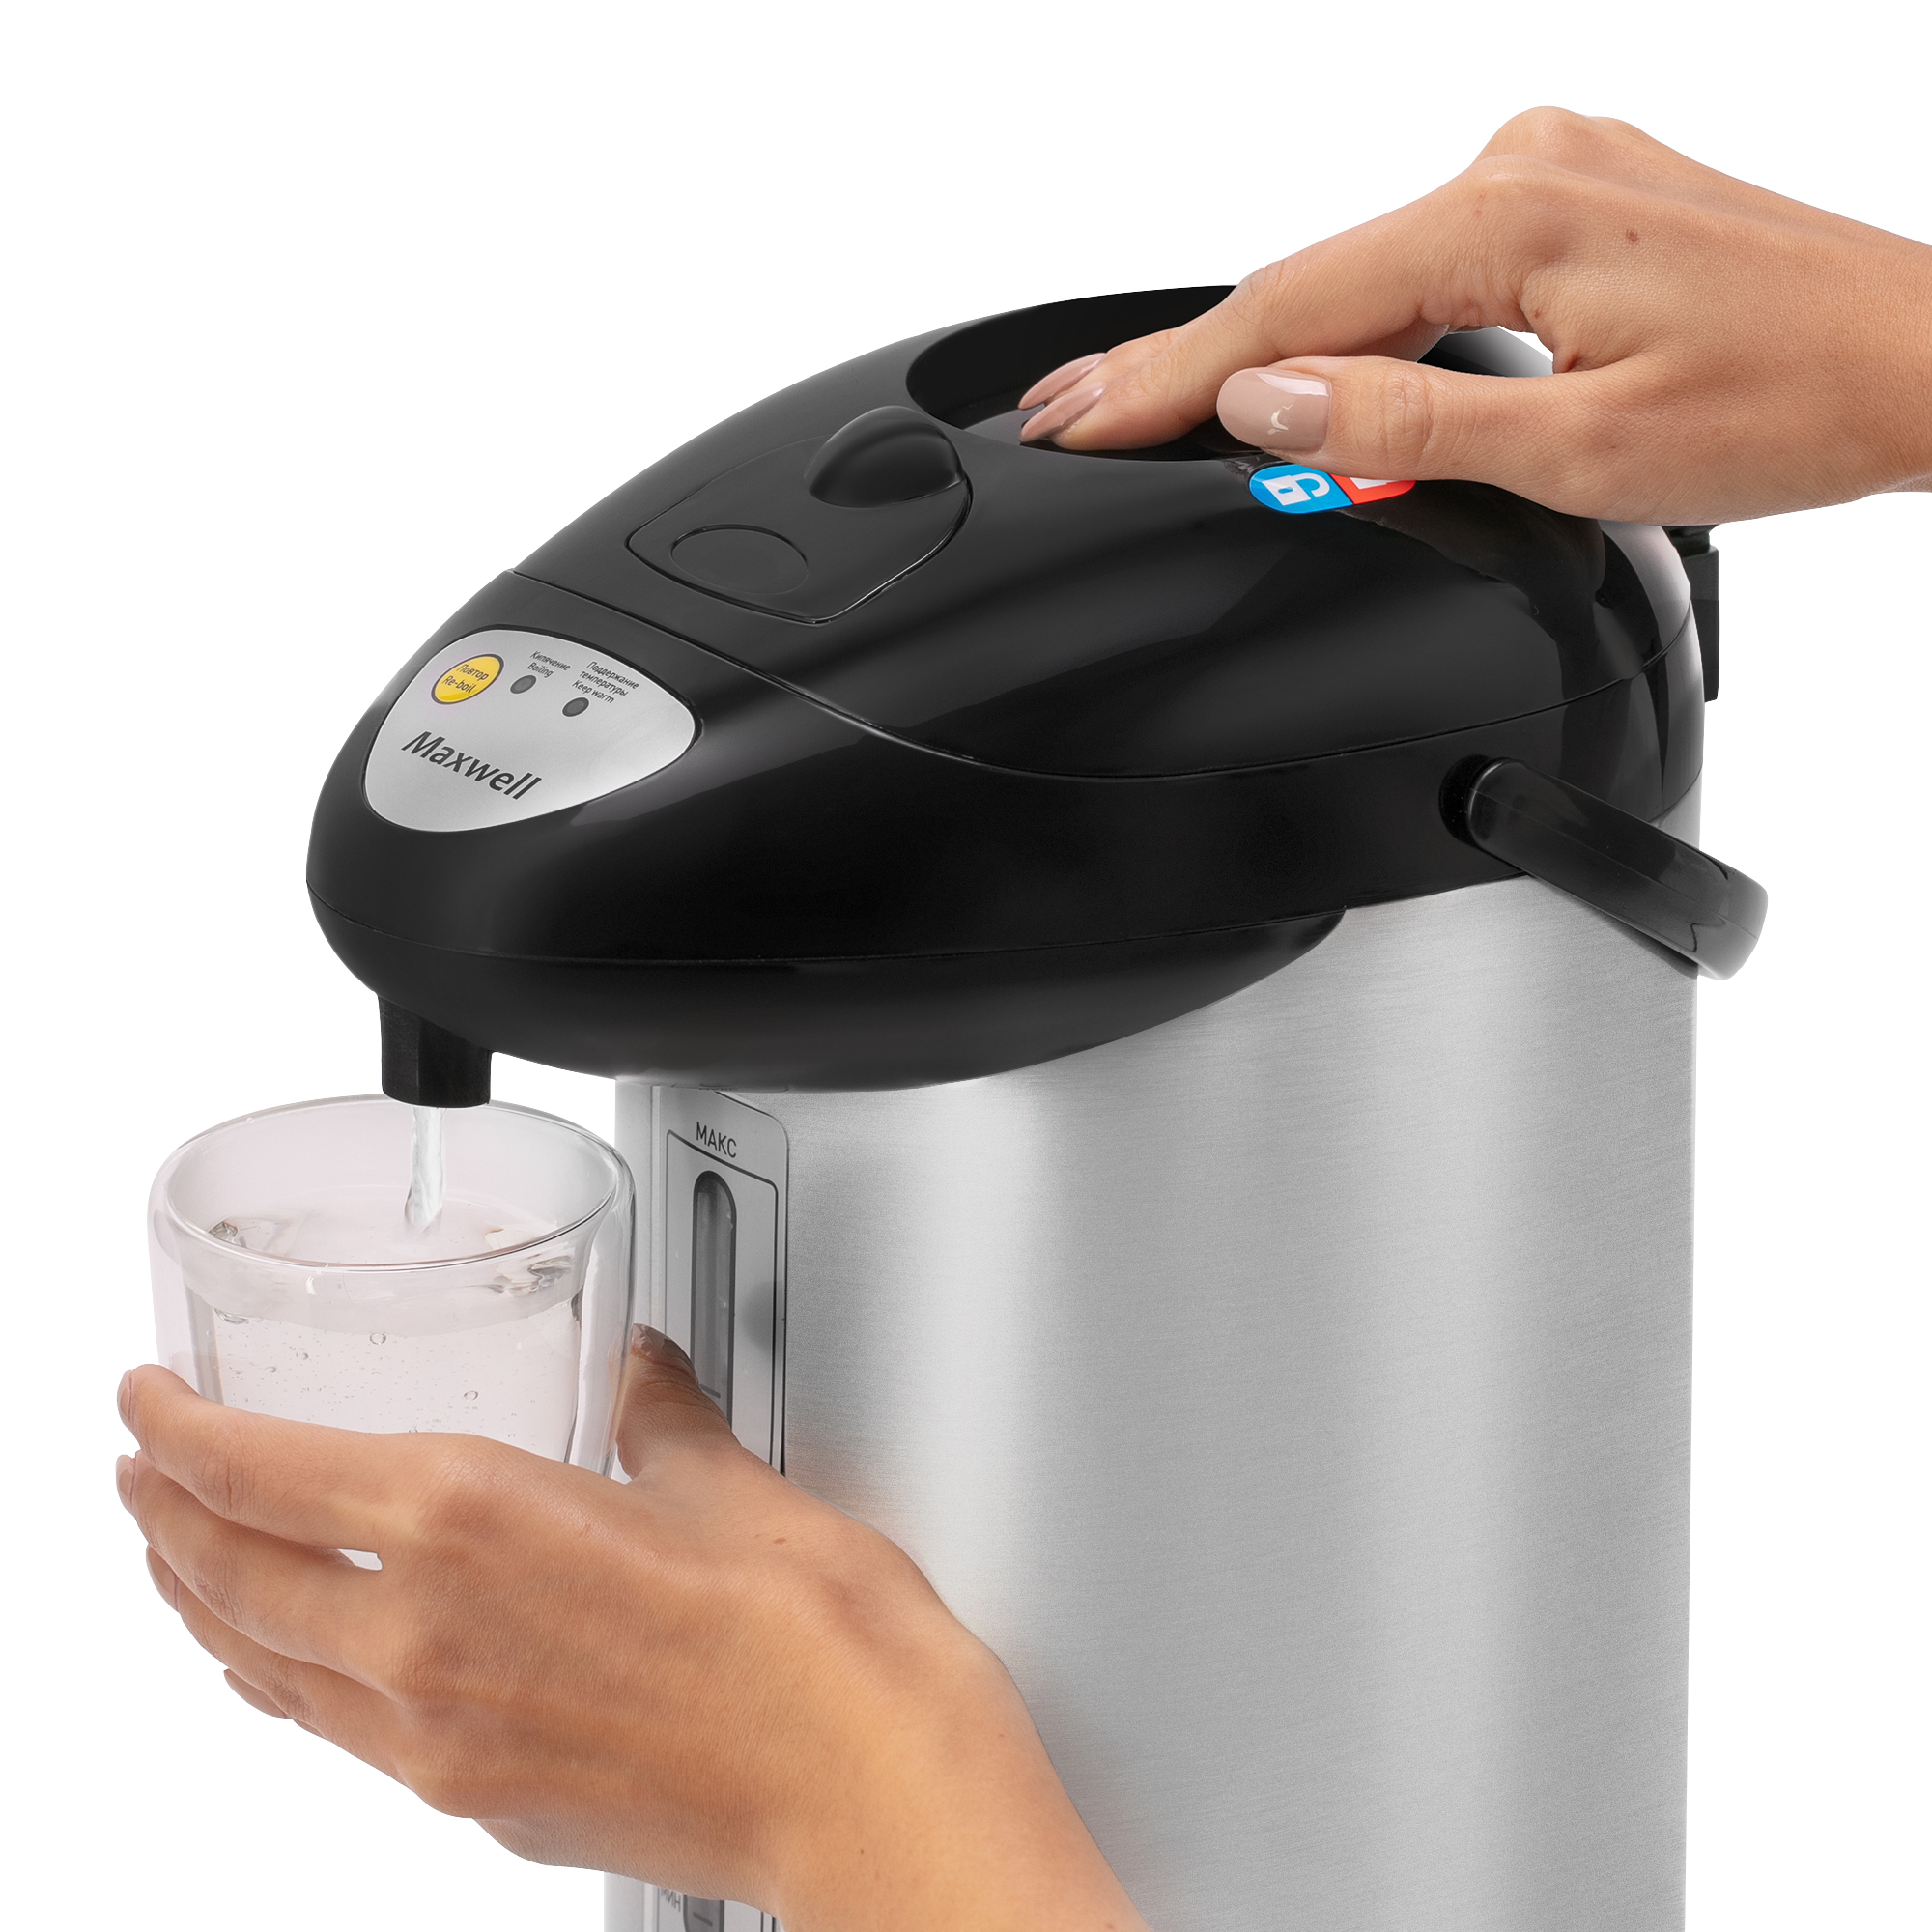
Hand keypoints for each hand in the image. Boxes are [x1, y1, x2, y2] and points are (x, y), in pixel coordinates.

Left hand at [116, 1335, 1147, 1931]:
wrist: (865, 1780)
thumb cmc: (812, 1638)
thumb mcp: (725, 1481)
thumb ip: (657, 1417)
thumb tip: (641, 1376)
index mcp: (473, 1521)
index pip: (260, 1471)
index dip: (178, 1430)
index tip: (149, 1401)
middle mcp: (426, 1637)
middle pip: (227, 1574)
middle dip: (164, 1515)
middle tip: (145, 1469)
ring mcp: (437, 1738)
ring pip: (262, 1664)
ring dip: (203, 1602)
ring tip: (185, 1558)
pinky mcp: (474, 1802)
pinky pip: (332, 1733)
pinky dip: (281, 1679)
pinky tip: (299, 1661)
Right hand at [1018, 108, 1931, 522]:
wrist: (1928, 362)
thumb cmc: (1798, 400)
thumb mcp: (1582, 448)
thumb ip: (1407, 422)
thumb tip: (1267, 402)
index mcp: (1510, 212)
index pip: (1288, 308)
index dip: (1166, 378)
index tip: (1074, 421)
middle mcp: (1521, 163)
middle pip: (1309, 280)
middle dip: (1181, 359)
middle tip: (1065, 408)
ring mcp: (1548, 173)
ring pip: (1362, 275)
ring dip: (1262, 346)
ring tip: (1149, 402)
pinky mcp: (1570, 201)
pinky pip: (1421, 264)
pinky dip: (1350, 325)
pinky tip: (1296, 365)